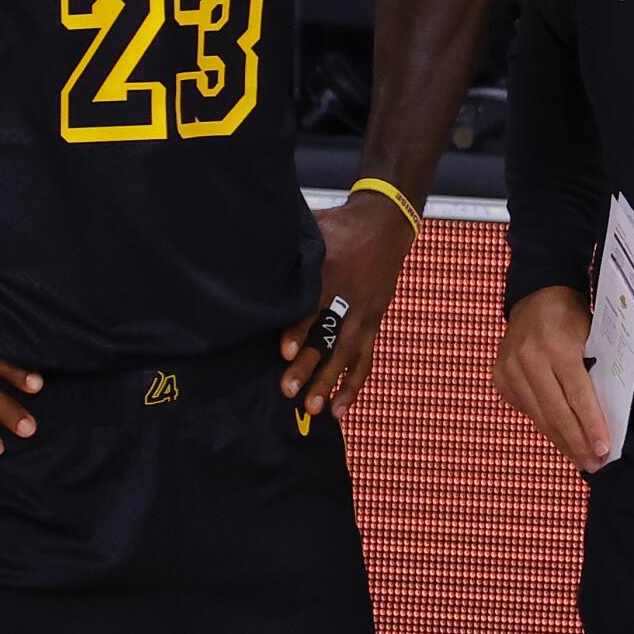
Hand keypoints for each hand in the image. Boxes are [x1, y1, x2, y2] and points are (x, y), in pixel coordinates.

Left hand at [278, 192, 412, 417]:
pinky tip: (340, 409)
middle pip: (329, 335)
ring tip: (314, 408)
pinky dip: (354, 384)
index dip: (298, 329)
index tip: (284, 350)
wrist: (385, 225)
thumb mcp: (314, 229)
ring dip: (331, 381)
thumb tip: (248, 258)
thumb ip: (288, 248)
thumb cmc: (339, 226)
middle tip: (289, 389)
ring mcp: (363, 313)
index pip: (313, 304)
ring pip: (347, 352)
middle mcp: (349, 296)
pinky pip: (365, 358)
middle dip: (310, 364)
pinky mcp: (374, 323)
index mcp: (331, 270)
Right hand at [492, 284, 610, 473]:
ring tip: (580, 460)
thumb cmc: (572, 317)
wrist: (536, 295)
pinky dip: (543, 423)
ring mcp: (509, 368)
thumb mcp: (590, 337)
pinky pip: (525, 408)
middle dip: (577, 443)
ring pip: (538, 416)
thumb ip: (594, 372)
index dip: (592, 426)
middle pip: (556, 412)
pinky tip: (560, 437)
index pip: (578, 396)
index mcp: (556, 347)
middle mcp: (528, 358)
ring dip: (561, 441)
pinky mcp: (499, 375)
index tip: (604, 451)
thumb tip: (608, 416)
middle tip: (594, 465)